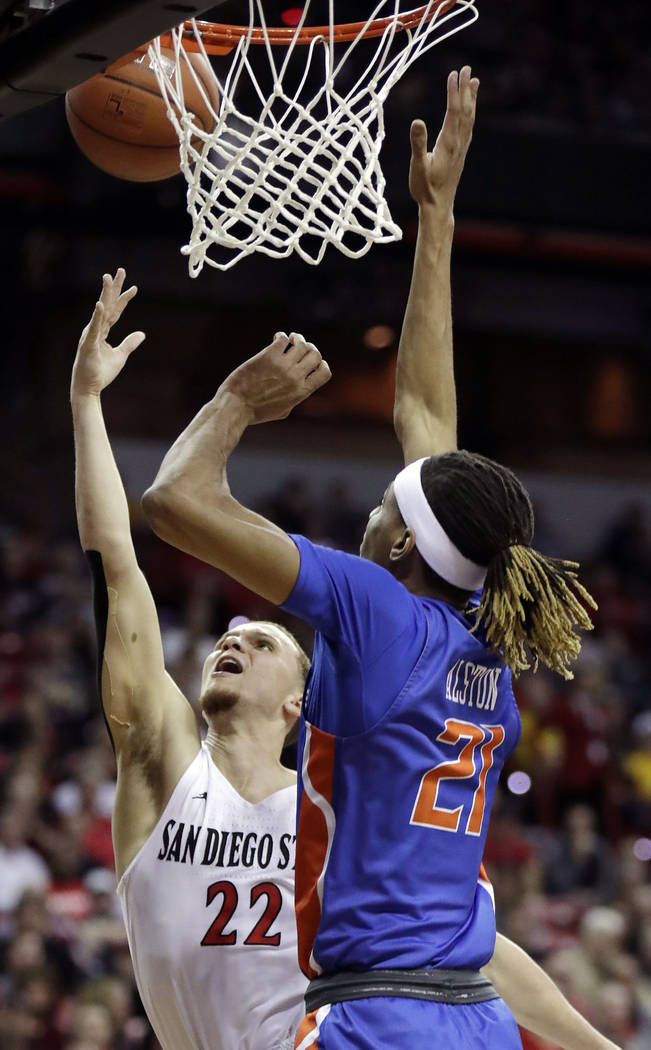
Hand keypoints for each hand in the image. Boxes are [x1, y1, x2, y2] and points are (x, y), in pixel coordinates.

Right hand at [71, 268, 144, 397]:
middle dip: (114, 287)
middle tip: (121, 270)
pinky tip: (100, 304)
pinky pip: (95, 328)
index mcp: (102, 330)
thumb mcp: (120, 355)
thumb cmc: (101, 372)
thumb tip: (142, 334)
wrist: (89, 387)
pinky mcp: (89, 344)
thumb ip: (129, 343)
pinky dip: (98, 316)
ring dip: (105, 294)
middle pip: (107, 304)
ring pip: (101, 311)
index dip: (124, 298)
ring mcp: (91, 334)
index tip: (134, 287)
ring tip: (108, 278)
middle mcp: (95, 328)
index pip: (115, 310)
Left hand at [220, 332, 330, 424]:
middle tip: (298, 347)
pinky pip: (282, 339)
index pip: (325, 372)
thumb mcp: (283, 410)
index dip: (321, 364)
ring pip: (301, 343)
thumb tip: (300, 387)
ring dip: (297, 338)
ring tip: (289, 340)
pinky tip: (276, 340)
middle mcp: (295, 378)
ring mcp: (283, 366)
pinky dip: (282, 336)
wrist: (236, 407)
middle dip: (309, 348)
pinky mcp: (268, 356)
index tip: (311, 362)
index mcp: (301, 392)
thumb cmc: (257, 411)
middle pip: (315, 354)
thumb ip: (295, 398)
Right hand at [409, 66, 478, 209]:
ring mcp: (461, 148)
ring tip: (474, 82)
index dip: (453, 92)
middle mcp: (458, 143)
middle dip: (465, 89)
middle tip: (467, 68)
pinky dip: (470, 114)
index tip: (454, 73)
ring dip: (471, 99)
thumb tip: (417, 121)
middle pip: (465, 110)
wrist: (438, 207)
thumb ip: (418, 143)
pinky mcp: (460, 154)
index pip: (453, 111)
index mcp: (448, 143)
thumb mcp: (418, 166)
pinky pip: (468, 128)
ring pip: (469, 118)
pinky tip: (469, 110)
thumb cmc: (425, 188)